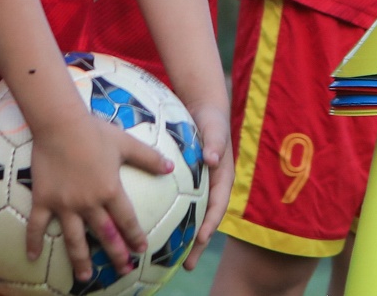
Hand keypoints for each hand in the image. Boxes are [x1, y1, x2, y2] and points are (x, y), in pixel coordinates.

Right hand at [27, 109, 170, 283]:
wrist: (60, 123)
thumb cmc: (95, 131)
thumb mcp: (127, 143)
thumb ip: (148, 158)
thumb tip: (170, 167)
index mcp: (110, 189)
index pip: (126, 220)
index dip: (135, 236)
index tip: (141, 250)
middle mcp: (89, 202)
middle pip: (105, 235)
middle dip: (116, 254)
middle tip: (123, 270)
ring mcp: (64, 204)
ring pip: (74, 239)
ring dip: (80, 260)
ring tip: (84, 277)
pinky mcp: (43, 200)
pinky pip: (36, 226)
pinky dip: (32, 242)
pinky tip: (31, 258)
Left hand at [183, 102, 234, 268]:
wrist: (203, 110)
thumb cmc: (211, 119)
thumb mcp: (215, 127)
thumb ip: (216, 142)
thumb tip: (212, 159)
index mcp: (223, 178)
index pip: (218, 205)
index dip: (211, 223)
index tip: (201, 239)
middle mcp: (212, 189)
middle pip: (205, 221)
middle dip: (198, 245)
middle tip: (188, 266)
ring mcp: (199, 190)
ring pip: (192, 218)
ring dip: (184, 241)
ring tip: (170, 261)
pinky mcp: (186, 188)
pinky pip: (179, 207)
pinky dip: (171, 222)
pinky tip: (154, 234)